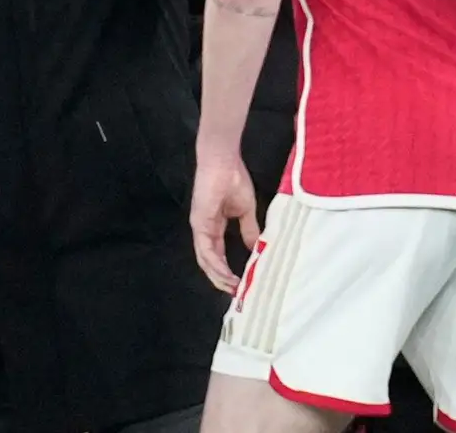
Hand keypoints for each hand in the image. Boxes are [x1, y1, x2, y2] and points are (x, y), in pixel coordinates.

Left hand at [190, 153, 260, 292]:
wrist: (224, 161)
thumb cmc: (234, 180)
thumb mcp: (246, 211)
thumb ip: (248, 230)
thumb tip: (255, 248)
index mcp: (213, 227)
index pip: (218, 255)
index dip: (227, 271)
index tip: (241, 284)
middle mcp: (204, 231)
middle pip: (209, 263)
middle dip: (222, 280)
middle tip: (237, 295)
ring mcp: (200, 227)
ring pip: (206, 261)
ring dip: (219, 277)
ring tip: (234, 290)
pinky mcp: (200, 223)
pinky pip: (206, 250)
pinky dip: (216, 266)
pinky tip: (227, 276)